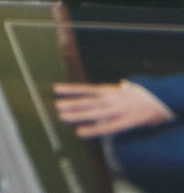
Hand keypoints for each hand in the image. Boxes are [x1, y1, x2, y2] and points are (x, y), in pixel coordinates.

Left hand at [55, 84, 174, 138]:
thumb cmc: (146, 95)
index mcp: (111, 90)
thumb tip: (123, 84)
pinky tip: (81, 132)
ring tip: (62, 116)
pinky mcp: (125, 121)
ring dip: (77, 115)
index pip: (87, 89)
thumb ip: (122, 88)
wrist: (160, 99)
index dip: (72, 89)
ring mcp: (117, 110)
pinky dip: (93, 129)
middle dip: (71, 104)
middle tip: (55, 106)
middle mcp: (111, 98)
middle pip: (87, 101)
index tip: (56, 89)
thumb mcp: (131, 89)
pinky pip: (106, 127)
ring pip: (93, 112)